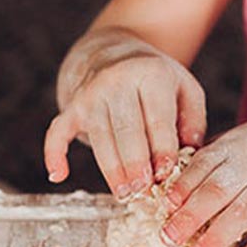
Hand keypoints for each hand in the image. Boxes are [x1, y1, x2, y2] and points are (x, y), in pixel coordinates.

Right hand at [44, 33, 206, 198]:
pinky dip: (54, 152)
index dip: (162, 149)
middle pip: (127, 130)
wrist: (112, 52)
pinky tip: (58, 175)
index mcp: (151, 74)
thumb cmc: (155, 79)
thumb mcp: (184, 88)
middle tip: (143, 192)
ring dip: (111, 169)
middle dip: (135, 164)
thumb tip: (190, 153)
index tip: (166, 175)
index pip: (157, 118)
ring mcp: (91, 93)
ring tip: (124, 195)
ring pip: (100, 137)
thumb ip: (193, 120)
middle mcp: (117, 80)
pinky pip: (58, 130)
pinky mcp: (72, 106)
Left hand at [159, 107, 246, 246]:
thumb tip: (176, 191)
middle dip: (190, 216)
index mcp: (235, 146)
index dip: (181, 186)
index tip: (163, 205)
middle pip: (217, 190)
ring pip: (242, 213)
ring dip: (216, 238)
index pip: (202, 165)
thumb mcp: (245, 139)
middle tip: (168, 238)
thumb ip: (215, 162)